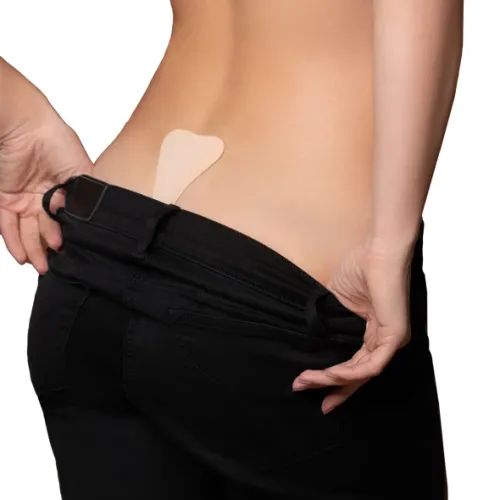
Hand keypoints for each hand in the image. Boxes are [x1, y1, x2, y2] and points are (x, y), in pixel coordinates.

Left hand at [0, 85, 92, 273]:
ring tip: (41, 266)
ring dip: (33, 250)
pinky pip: (7, 225)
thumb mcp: (80, 170)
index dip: (70, 234)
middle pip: (47, 229)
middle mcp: (44, 196)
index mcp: (65, 189)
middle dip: (50, 249)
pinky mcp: (3, 198)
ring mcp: (24, 198)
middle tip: (56, 264)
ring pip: (27, 231)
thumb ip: (83, 196)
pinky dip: (13, 241)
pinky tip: (21, 257)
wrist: (24, 126)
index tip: (74, 249)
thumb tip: (81, 220)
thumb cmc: (55, 140)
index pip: (68, 219)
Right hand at [292, 237, 414, 413]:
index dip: (334, 380)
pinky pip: (372, 365)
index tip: (312, 390)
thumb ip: (328, 319)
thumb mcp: (336, 299)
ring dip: (331, 379)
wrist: (378, 251)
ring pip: (361, 373)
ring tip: (306, 379)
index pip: (355, 364)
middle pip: (357, 375)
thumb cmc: (361, 268)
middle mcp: (384, 342)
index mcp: (373, 333)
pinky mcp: (394, 337)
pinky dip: (349, 373)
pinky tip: (330, 375)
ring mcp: (391, 341)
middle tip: (303, 389)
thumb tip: (309, 331)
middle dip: (330, 387)